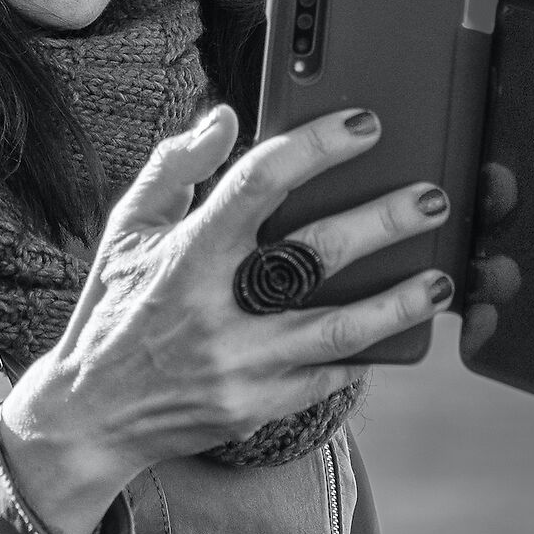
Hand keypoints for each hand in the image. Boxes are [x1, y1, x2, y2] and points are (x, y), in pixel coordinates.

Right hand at [0, 103, 454, 533]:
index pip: (258, 184)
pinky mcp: (258, 406)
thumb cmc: (115, 310)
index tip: (363, 125)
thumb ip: (176, 166)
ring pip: (339, 329)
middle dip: (382, 222)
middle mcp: (217, 308)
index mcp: (186, 253)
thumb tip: (227, 118)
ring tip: (441, 279)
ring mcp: (242, 363)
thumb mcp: (128, 229)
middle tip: (433, 197)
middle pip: (316, 255)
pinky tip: (403, 330)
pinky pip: (330, 377)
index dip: (315, 147)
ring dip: (397, 302)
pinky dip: (369, 352)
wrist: (91, 415)